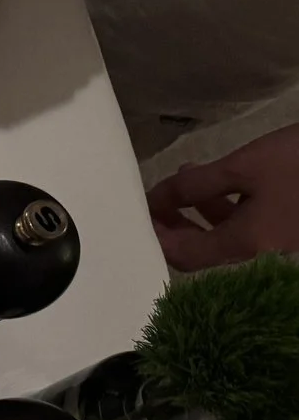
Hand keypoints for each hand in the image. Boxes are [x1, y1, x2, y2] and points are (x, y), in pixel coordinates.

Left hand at [147, 121, 298, 267]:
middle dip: (173, 223)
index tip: (136, 212)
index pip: (183, 257)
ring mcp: (276, 240)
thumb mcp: (240, 168)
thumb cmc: (298, 162)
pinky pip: (246, 222)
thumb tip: (154, 200)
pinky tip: (220, 177)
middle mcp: (259, 251)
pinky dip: (225, 205)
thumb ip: (194, 186)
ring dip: (198, 208)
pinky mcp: (287, 225)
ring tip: (183, 175)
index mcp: (244, 244)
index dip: (155, 238)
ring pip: (224, 232)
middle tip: (154, 197)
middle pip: (202, 248)